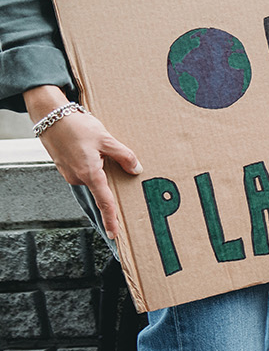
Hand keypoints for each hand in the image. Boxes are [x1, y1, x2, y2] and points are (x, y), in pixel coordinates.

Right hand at [27, 87, 139, 242]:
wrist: (51, 117)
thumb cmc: (78, 127)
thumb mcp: (107, 139)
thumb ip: (124, 156)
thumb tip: (136, 170)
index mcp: (89, 174)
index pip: (105, 202)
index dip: (111, 219)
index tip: (114, 234)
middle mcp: (77, 177)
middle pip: (101, 187)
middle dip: (109, 180)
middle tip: (109, 161)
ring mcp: (69, 173)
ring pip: (92, 177)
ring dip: (100, 169)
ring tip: (97, 148)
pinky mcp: (65, 167)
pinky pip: (84, 171)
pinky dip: (91, 165)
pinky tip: (90, 150)